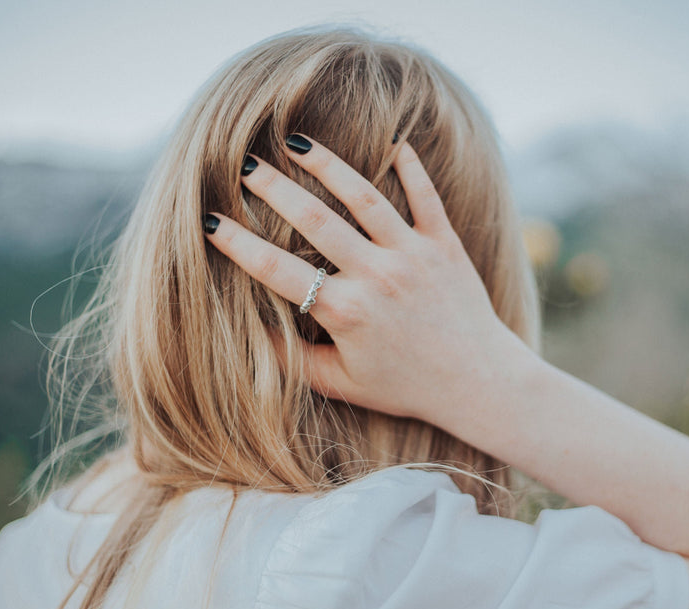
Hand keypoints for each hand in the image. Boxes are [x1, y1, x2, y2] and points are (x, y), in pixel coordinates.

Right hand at [203, 135, 529, 424]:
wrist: (478, 382)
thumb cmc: (406, 387)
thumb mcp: (342, 383)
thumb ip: (293, 359)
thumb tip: (249, 334)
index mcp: (346, 312)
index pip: (276, 269)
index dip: (237, 244)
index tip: (210, 221)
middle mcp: (377, 276)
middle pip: (315, 219)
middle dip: (274, 188)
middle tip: (247, 165)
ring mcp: (413, 256)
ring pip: (364, 196)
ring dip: (327, 165)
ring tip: (297, 142)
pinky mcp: (445, 244)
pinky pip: (425, 196)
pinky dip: (410, 166)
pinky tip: (393, 142)